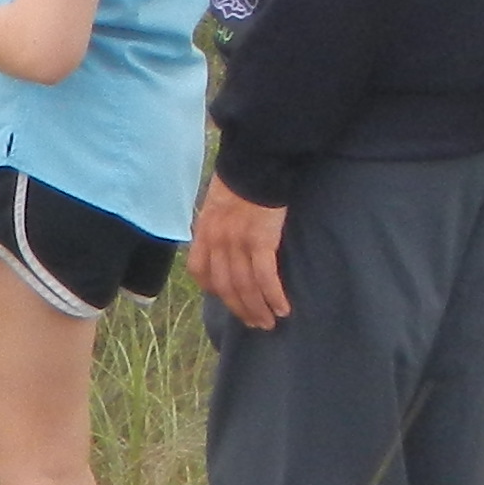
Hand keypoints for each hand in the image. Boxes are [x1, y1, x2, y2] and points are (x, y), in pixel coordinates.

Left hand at [190, 178, 289, 329]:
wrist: (256, 161)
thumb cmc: (241, 180)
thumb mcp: (218, 203)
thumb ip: (218, 226)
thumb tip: (227, 244)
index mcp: (204, 232)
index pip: (201, 272)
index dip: (214, 290)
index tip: (229, 299)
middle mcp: (217, 241)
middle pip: (225, 287)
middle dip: (240, 309)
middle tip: (254, 323)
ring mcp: (237, 243)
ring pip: (245, 287)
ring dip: (258, 309)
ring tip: (269, 322)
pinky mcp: (260, 241)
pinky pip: (265, 277)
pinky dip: (273, 296)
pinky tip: (283, 308)